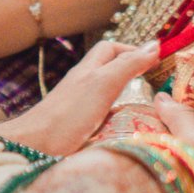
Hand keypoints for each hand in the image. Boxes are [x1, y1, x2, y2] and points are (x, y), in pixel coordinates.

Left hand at [0, 40, 157, 155]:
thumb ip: (127, 65)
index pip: (112, 48)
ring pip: (104, 89)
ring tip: (143, 101)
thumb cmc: (68, 113)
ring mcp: (78, 104)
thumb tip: (153, 46)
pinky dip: (115, 112)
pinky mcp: (77, 125)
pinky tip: (122, 124)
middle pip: (108, 66)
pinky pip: (100, 112)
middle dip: (129, 66)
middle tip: (152, 77)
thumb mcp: (103, 83)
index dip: (134, 49)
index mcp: (89, 69)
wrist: (35, 146)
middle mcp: (83, 83)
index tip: (157, 59)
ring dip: (123, 90)